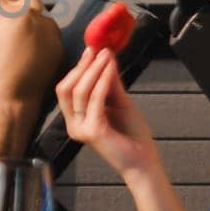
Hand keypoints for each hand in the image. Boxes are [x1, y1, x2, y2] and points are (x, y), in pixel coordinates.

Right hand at [55, 48, 163, 180]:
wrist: (143, 160)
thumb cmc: (132, 135)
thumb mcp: (119, 102)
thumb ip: (111, 83)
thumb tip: (106, 57)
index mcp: (75, 119)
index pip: (67, 89)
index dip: (78, 68)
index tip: (92, 50)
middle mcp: (73, 125)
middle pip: (66, 89)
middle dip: (81, 67)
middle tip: (95, 50)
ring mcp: (80, 129)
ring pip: (79, 91)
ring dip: (93, 70)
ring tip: (106, 56)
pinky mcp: (92, 131)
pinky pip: (95, 99)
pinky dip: (103, 80)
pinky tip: (111, 69)